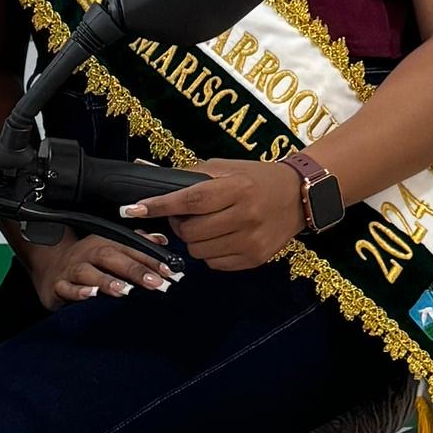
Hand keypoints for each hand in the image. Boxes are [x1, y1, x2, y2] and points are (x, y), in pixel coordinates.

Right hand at [24, 223, 179, 307]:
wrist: (49, 267)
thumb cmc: (86, 260)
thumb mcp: (110, 248)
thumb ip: (137, 244)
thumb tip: (162, 240)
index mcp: (103, 243)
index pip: (130, 248)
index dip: (151, 259)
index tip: (170, 271)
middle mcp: (88, 254)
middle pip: (111, 257)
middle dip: (134, 270)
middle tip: (156, 283)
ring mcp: (72, 270)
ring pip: (88, 272)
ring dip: (107, 280)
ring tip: (125, 290)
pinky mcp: (58, 286)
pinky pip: (67, 288)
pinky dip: (78, 292)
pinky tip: (91, 295)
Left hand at [152, 161, 309, 271]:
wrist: (299, 197)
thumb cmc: (255, 178)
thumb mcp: (225, 168)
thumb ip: (187, 174)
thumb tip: (145, 174)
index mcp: (238, 188)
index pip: (191, 200)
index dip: (160, 205)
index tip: (134, 208)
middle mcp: (246, 216)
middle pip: (191, 231)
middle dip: (179, 225)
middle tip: (185, 216)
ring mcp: (251, 241)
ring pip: (198, 252)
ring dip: (193, 240)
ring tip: (206, 226)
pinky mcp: (255, 259)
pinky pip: (214, 264)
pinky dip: (210, 252)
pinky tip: (222, 237)